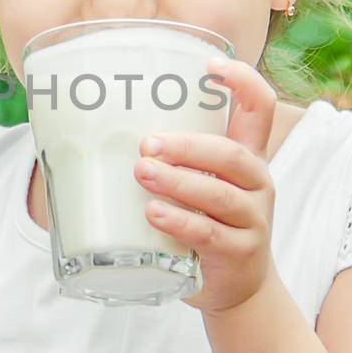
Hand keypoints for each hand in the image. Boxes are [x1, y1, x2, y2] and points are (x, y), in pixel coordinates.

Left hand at [134, 56, 277, 315]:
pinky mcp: (240, 252)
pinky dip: (180, 222)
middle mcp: (257, 183)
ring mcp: (253, 219)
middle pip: (231, 154)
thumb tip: (92, 130)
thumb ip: (172, 160)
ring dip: (177, 181)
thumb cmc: (208, 223)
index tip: (209, 64)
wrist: (239, 288)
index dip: (242, 80)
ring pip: (218, 194)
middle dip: (187, 146)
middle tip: (145, 144)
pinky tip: (153, 214)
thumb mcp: (202, 185)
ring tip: (141, 173)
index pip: (259, 107)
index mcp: (247, 156)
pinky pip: (209, 234)